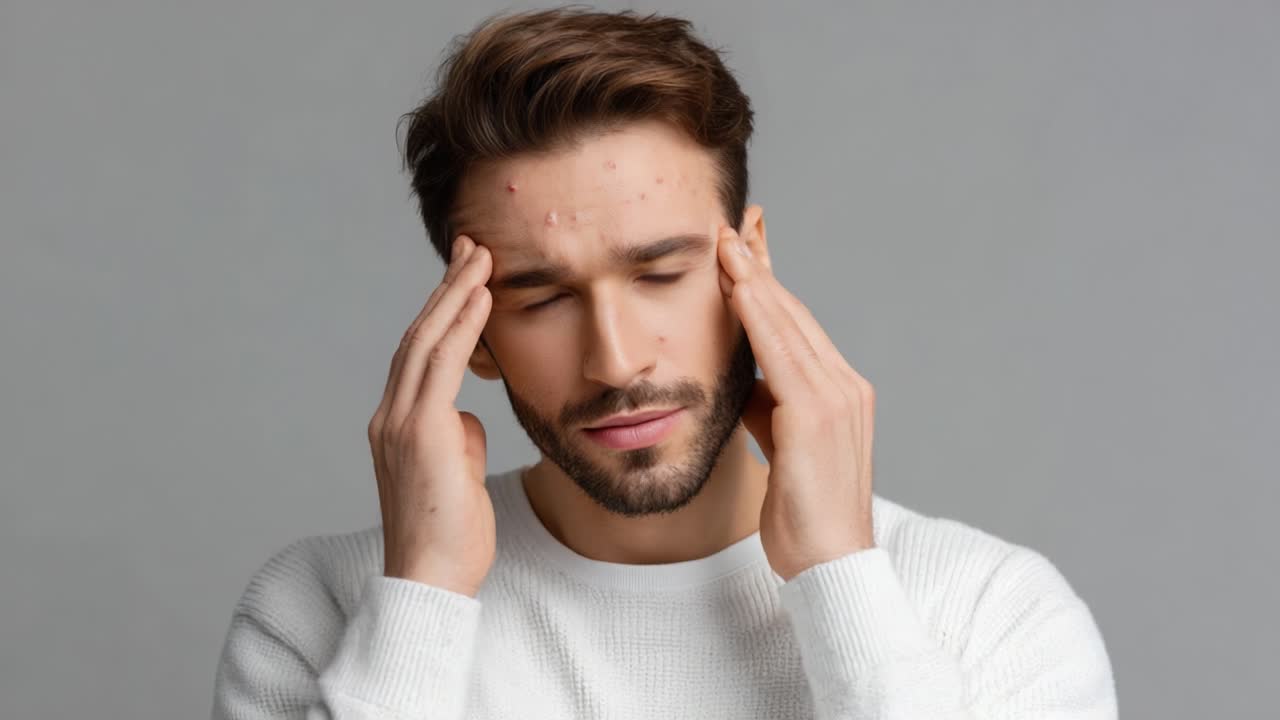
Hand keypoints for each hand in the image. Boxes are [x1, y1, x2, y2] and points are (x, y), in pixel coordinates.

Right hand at [367, 235, 494, 596]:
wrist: (431, 581)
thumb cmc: (450, 537)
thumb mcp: (459, 477)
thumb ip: (459, 440)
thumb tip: (469, 418)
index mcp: (398, 426)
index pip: (420, 356)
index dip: (442, 313)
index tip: (465, 278)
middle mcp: (391, 417)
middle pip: (418, 337)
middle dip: (446, 288)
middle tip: (470, 247)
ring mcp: (400, 423)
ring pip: (426, 341)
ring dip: (454, 294)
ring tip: (479, 257)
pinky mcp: (419, 433)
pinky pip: (442, 365)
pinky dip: (461, 326)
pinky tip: (481, 297)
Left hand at [717, 224, 875, 580]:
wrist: (831, 566)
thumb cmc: (804, 514)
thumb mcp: (781, 445)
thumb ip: (768, 407)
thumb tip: (743, 379)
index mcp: (840, 392)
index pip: (797, 326)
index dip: (768, 286)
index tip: (742, 252)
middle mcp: (846, 386)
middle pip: (795, 314)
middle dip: (760, 269)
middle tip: (730, 229)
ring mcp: (838, 399)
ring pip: (789, 326)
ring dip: (754, 282)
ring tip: (724, 245)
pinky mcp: (818, 418)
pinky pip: (783, 355)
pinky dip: (758, 318)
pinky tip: (735, 292)